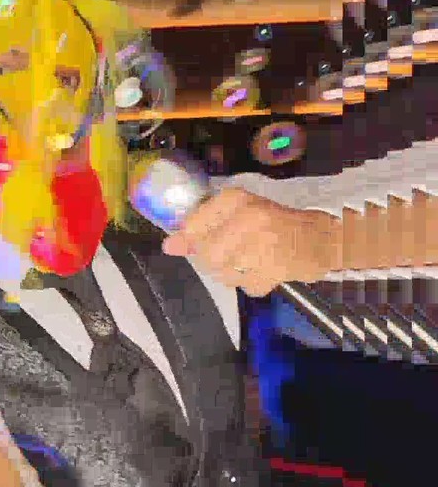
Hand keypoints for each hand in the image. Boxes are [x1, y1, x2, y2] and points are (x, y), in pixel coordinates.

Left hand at [161, 187, 339, 295]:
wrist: (318, 238)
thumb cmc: (273, 223)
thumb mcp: (236, 214)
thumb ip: (200, 228)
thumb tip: (169, 247)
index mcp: (235, 199)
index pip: (192, 225)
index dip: (190, 240)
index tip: (199, 244)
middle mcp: (248, 218)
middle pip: (206, 255)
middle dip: (214, 261)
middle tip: (233, 254)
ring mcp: (261, 245)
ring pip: (223, 273)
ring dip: (232, 274)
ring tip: (250, 261)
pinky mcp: (273, 269)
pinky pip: (245, 286)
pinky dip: (252, 283)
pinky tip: (264, 270)